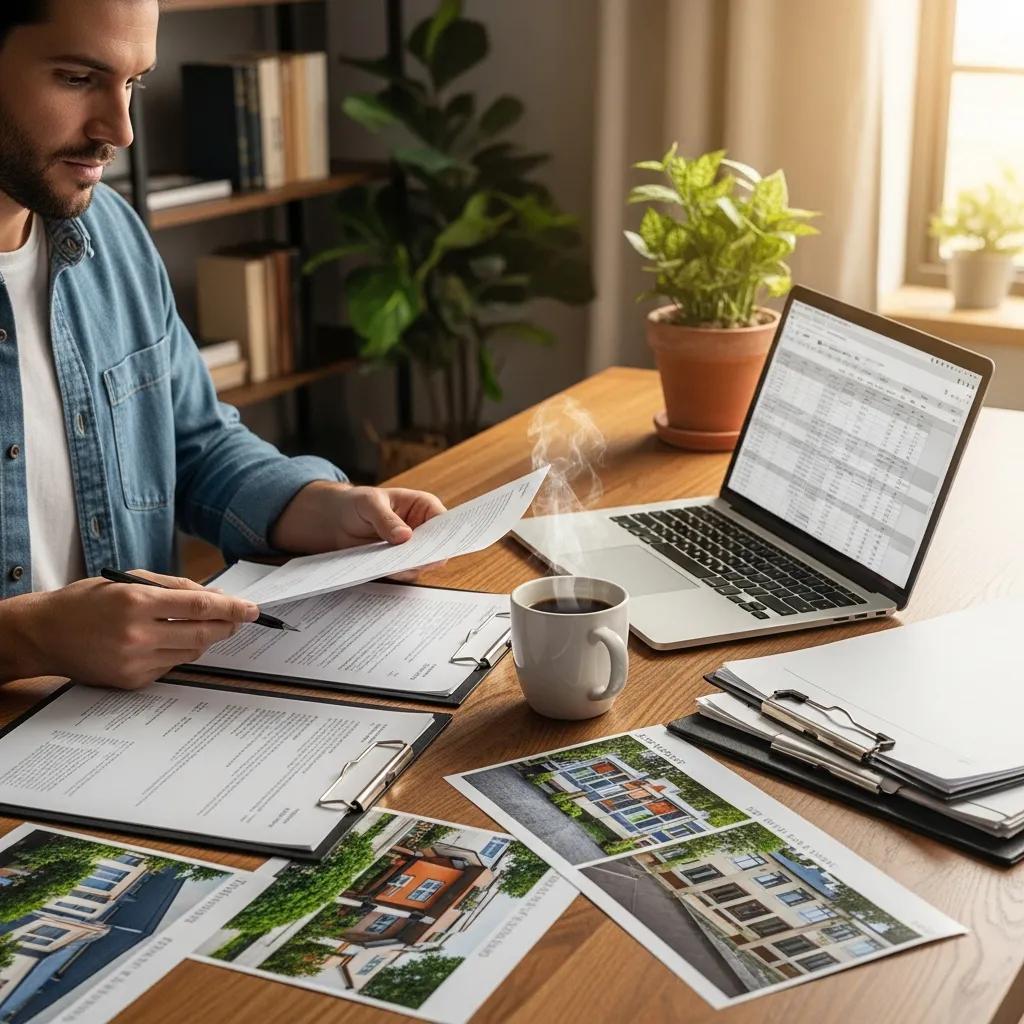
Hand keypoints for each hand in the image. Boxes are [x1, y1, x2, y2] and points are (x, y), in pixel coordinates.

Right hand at [7, 570, 258, 688]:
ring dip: (205, 640)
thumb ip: (175, 587)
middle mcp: (137, 634)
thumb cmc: (87, 601)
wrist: (44, 634)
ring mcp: (134, 661)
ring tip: (205, 626)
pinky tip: (171, 641)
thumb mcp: (130, 580)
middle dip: (228, 626)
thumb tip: (215, 595)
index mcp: (137, 602)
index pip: (200, 606)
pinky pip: (171, 666)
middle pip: (203, 634)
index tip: (252, 609)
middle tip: (240, 619)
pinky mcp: (131, 681)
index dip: (232, 608)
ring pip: (191, 653)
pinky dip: (179, 653)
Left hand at [270, 481, 446, 558]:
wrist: (335, 521)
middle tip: (419, 559)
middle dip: (430, 554)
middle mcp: (422, 529)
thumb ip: (386, 519)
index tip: (440, 545)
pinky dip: (397, 573)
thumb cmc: (356, 503)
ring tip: (398, 564)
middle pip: (436, 545)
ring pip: (422, 562)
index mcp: (423, 506)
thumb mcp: (369, 504)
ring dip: (412, 566)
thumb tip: (405, 536)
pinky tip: (386, 569)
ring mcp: (411, 548)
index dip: (447, 533)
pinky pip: (404, 572)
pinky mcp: (398, 563)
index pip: (443, 521)